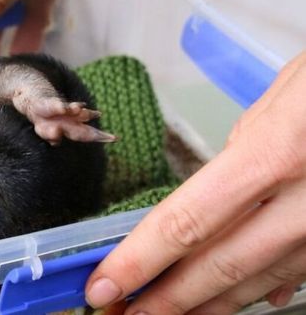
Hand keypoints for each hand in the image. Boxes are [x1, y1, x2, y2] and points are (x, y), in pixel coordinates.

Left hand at [85, 52, 305, 313]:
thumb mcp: (287, 95)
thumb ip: (247, 147)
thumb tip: (213, 195)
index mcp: (277, 153)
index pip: (188, 221)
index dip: (140, 261)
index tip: (103, 287)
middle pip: (220, 265)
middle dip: (167, 299)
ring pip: (261, 279)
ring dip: (210, 305)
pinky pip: (303, 272)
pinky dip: (266, 289)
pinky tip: (240, 302)